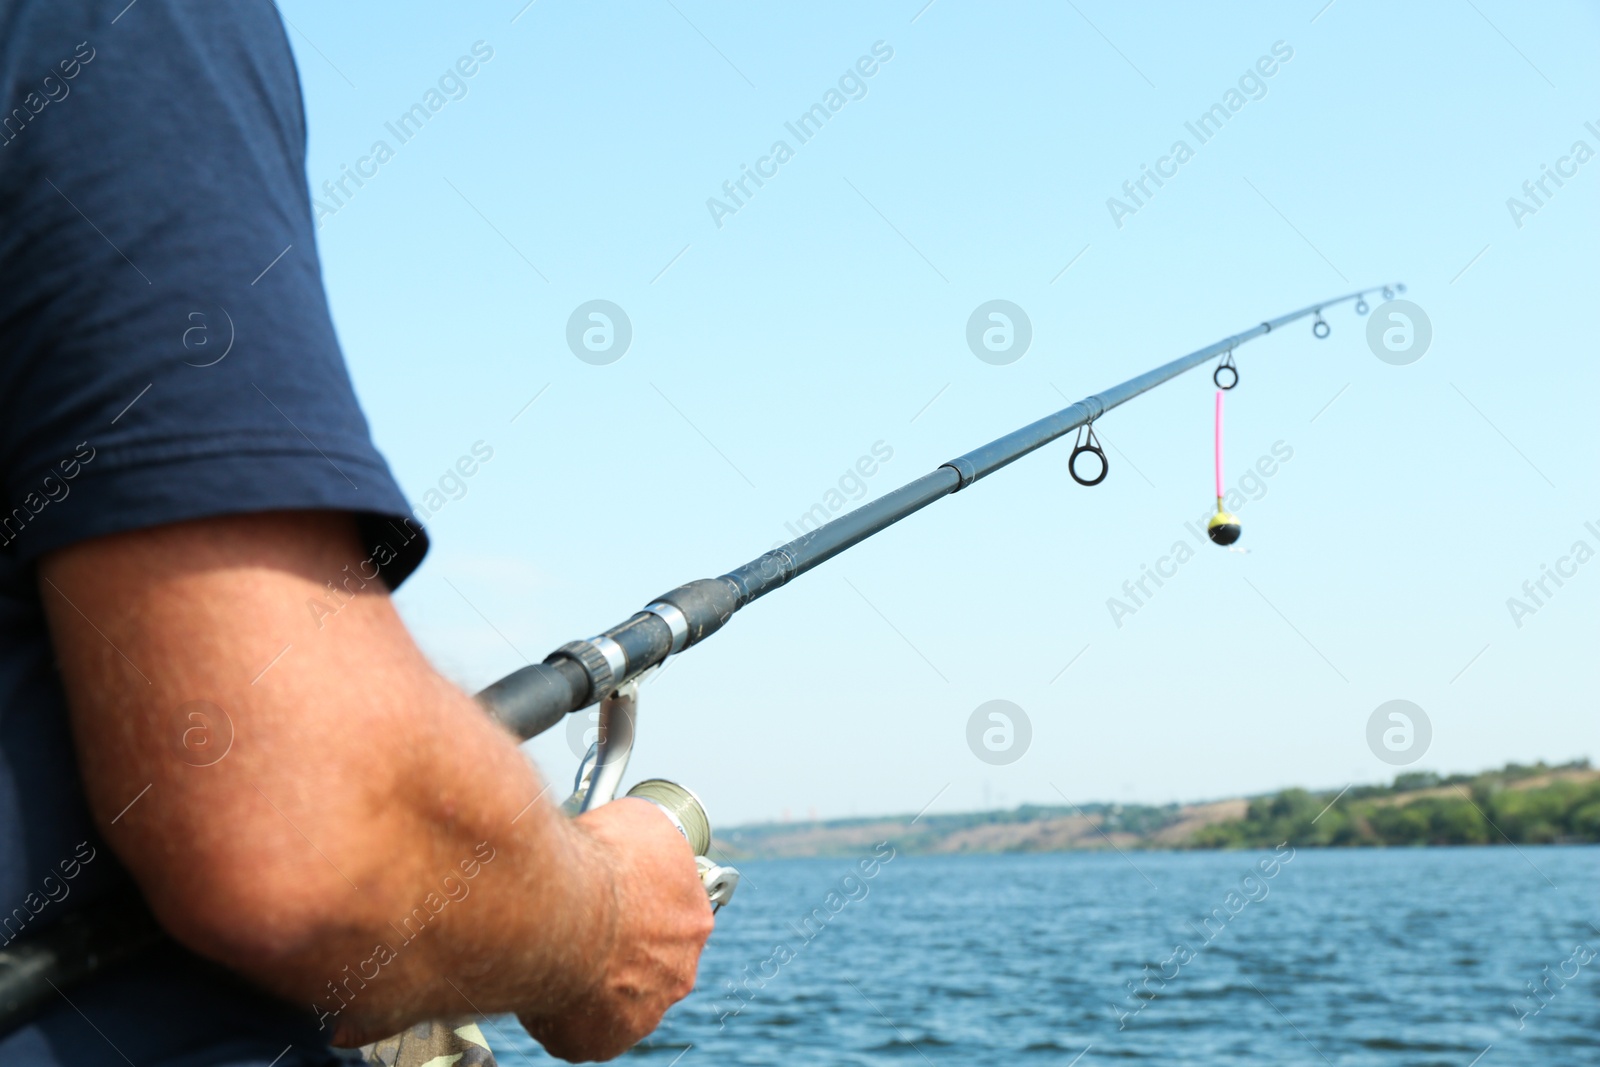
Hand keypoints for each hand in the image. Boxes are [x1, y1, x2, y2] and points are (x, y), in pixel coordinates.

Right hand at [521, 798, 714, 1061]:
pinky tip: (547, 984)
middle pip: (652, 960)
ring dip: (597, 979)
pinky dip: (566, 1011)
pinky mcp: (603, 1041)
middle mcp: (679, 970)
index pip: (674, 917)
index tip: (616, 898)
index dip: (642, 905)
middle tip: (585, 927)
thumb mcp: (640, 821)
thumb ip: (648, 840)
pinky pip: (585, 1029)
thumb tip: (638, 835)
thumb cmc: (596, 859)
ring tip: (560, 954)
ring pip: (620, 996)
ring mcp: (643, 1011)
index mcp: (694, 918)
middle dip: (623, 946)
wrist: (556, 907)